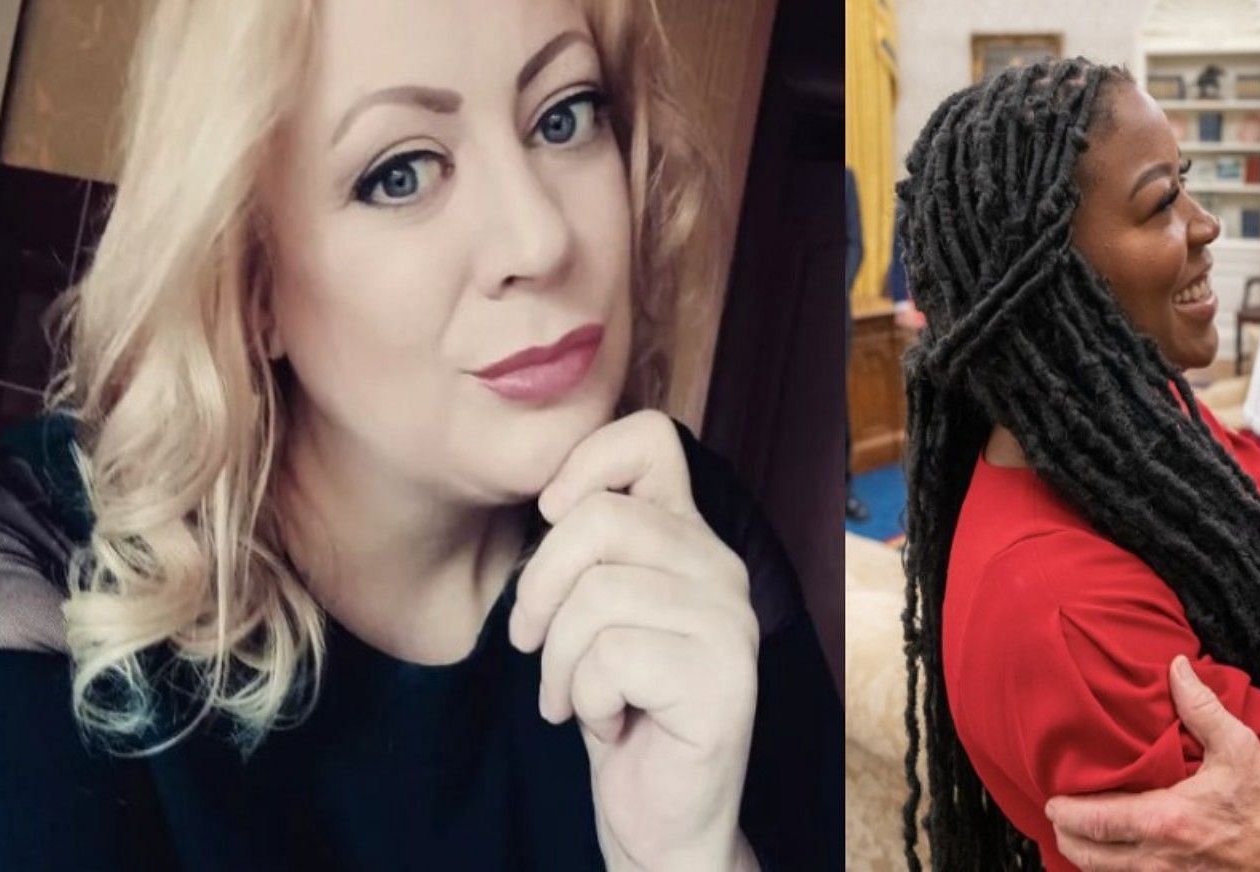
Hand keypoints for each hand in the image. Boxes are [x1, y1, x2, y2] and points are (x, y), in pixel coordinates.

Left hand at [508, 410, 758, 871]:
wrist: (660, 820)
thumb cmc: (619, 710)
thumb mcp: (594, 614)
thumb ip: (591, 549)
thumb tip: (550, 494)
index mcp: (692, 540)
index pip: (649, 440)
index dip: (582, 465)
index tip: (550, 522)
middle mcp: (722, 569)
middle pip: (599, 520)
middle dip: (539, 588)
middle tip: (530, 643)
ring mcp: (729, 622)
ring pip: (597, 593)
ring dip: (557, 660)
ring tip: (573, 697)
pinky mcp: (721, 678)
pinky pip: (609, 656)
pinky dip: (582, 698)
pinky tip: (608, 723)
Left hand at [1044, 656, 1259, 871]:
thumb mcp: (1238, 748)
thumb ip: (1200, 707)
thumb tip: (1175, 667)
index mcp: (1166, 819)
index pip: (1093, 821)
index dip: (1064, 812)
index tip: (1053, 799)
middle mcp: (1158, 858)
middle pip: (1086, 857)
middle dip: (1065, 836)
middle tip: (1059, 815)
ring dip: (1086, 857)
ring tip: (1079, 834)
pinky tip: (1114, 856)